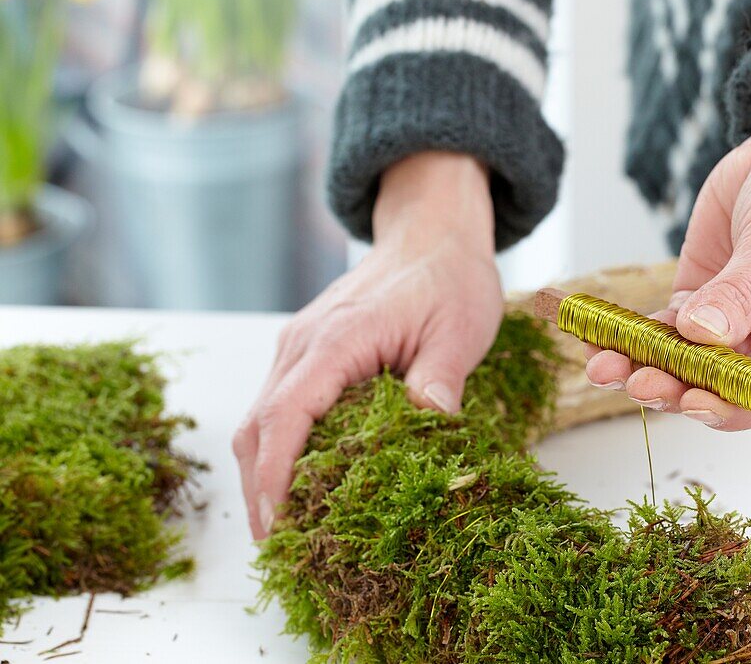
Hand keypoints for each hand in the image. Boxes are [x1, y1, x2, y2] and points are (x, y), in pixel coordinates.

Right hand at [233, 152, 501, 538]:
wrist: (432, 233)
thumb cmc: (449, 277)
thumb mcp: (460, 328)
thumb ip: (441, 377)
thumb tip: (430, 422)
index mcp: (337, 339)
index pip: (286, 416)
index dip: (275, 477)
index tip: (278, 526)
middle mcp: (303, 343)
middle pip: (257, 426)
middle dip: (259, 491)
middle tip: (281, 549)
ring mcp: (298, 346)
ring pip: (260, 419)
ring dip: (264, 474)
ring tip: (287, 530)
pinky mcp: (306, 352)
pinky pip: (278, 406)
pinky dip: (279, 449)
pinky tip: (303, 482)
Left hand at [587, 81, 750, 429]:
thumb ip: (739, 295)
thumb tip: (700, 333)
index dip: (739, 407)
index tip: (695, 398)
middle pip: (729, 392)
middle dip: (679, 388)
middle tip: (639, 381)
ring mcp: (739, 341)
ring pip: (690, 371)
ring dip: (646, 371)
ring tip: (604, 367)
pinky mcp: (701, 317)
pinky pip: (665, 338)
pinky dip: (631, 340)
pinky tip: (597, 340)